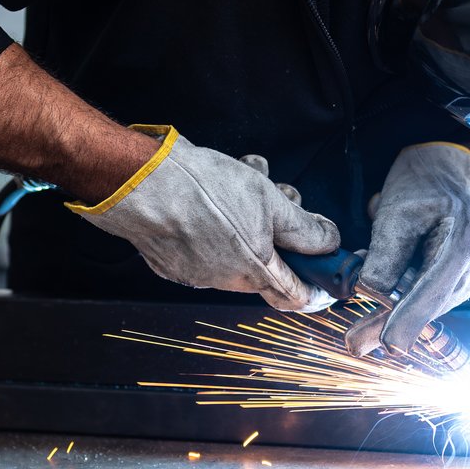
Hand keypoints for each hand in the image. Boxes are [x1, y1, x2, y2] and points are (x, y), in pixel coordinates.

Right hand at [68, 126, 340, 310]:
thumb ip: (304, 229)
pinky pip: (205, 237)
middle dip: (281, 227)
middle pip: (267, 259)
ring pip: (237, 241)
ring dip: (250, 209)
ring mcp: (193, 269)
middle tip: (284, 194)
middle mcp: (223, 279)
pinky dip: (217, 212)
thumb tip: (329, 243)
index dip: (315, 289)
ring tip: (249, 172)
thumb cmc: (205, 192)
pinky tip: (214, 181)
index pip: (293, 296)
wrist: (140, 185)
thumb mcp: (269, 201)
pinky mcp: (170, 254)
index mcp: (252, 272)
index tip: (327, 280)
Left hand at [344, 142, 469, 355]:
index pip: (437, 287)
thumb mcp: (396, 210)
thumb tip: (369, 293)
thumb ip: (386, 254)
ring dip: (399, 313)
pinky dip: (411, 300)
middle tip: (356, 343)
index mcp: (468, 236)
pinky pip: (438, 294)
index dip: (411, 318)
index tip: (390, 343)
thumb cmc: (422, 182)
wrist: (449, 168)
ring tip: (362, 327)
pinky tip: (385, 304)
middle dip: (395, 323)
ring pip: (435, 302)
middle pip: (435, 302)